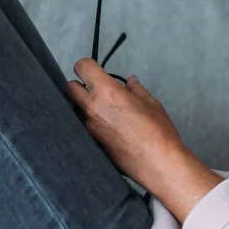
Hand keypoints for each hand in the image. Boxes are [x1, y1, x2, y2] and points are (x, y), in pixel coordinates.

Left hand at [66, 58, 188, 191]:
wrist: (157, 162)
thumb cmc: (158, 133)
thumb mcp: (151, 104)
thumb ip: (136, 90)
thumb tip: (130, 82)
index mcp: (108, 92)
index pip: (83, 67)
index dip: (88, 66)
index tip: (95, 71)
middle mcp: (92, 108)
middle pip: (70, 87)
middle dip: (81, 86)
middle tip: (97, 91)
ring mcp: (89, 127)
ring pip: (76, 109)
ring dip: (86, 107)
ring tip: (108, 113)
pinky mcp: (91, 142)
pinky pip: (84, 127)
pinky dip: (93, 124)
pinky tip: (111, 130)